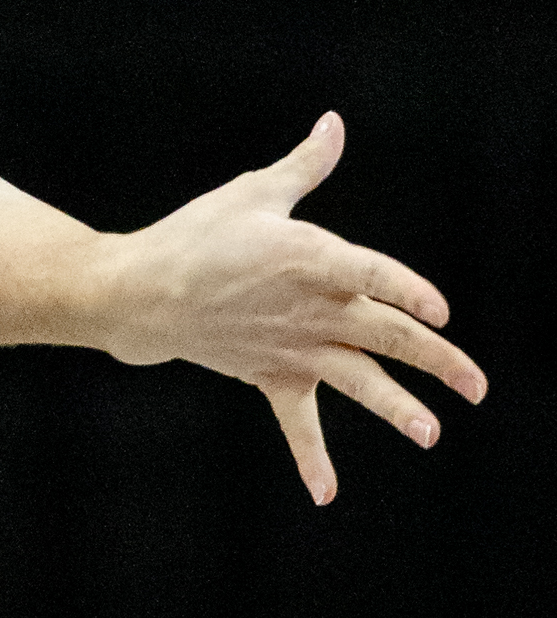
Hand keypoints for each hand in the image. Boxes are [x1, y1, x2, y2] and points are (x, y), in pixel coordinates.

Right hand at [93, 112, 482, 502]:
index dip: (406, 288)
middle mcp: (307, 308)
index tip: (441, 309)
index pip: (370, 273)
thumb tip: (335, 124)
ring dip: (395, 408)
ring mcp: (291, 348)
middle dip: (434, 358)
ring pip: (355, 380)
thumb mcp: (254, 193)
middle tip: (476, 384)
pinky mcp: (270, 374)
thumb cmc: (198, 234)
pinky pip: (295, 423)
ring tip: (432, 432)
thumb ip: (305, 165)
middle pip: (383, 334)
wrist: (141, 291)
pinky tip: (326, 493)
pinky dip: (310, 458)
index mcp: (306, 257)